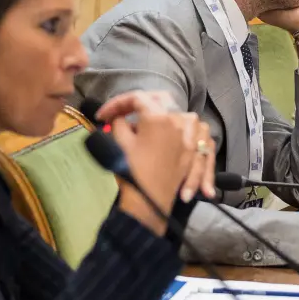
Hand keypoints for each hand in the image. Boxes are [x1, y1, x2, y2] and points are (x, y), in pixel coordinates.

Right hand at [96, 91, 215, 231]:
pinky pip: (197, 133)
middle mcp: (179, 120)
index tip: (101, 116)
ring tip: (146, 126)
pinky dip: (187, 132)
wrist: (150, 202)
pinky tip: (176, 136)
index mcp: (159, 116)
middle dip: (141, 103)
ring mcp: (191, 135)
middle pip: (161, 100)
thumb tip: (120, 117)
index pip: (136, 98)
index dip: (116, 104)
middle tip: (122, 114)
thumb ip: (119, 122)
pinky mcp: (195, 150)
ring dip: (164, 115)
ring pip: (181, 114)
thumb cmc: (132, 170)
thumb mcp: (119, 142)